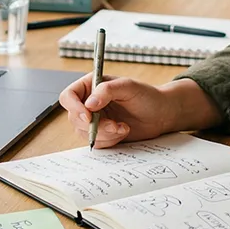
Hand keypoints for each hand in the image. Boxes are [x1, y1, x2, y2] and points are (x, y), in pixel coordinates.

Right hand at [58, 74, 176, 148]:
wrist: (160, 114)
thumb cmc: (146, 96)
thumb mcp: (128, 86)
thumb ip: (107, 90)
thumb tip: (89, 103)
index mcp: (91, 86)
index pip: (69, 96)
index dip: (75, 107)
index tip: (89, 116)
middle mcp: (89, 103)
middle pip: (75, 118)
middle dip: (95, 125)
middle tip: (114, 125)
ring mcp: (94, 120)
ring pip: (84, 133)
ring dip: (104, 134)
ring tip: (123, 127)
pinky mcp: (102, 134)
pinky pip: (95, 142)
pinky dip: (109, 141)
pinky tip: (123, 131)